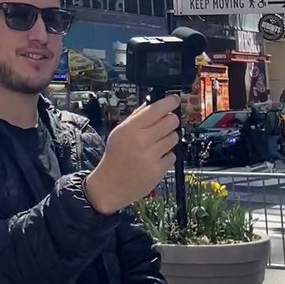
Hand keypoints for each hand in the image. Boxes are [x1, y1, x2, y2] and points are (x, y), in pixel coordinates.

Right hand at [85, 95, 179, 214]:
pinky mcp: (158, 171)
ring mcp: (151, 156)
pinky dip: (167, 155)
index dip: (169, 102)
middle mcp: (142, 141)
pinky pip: (172, 156)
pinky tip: (156, 157)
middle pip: (171, 121)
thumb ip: (136, 117)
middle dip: (171, 119)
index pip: (156, 109)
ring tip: (158, 143)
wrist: (110, 184)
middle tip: (166, 123)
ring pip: (174, 137)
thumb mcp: (119, 132)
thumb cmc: (115, 156)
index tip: (175, 99)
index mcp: (131, 128)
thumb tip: (153, 103)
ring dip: (169, 138)